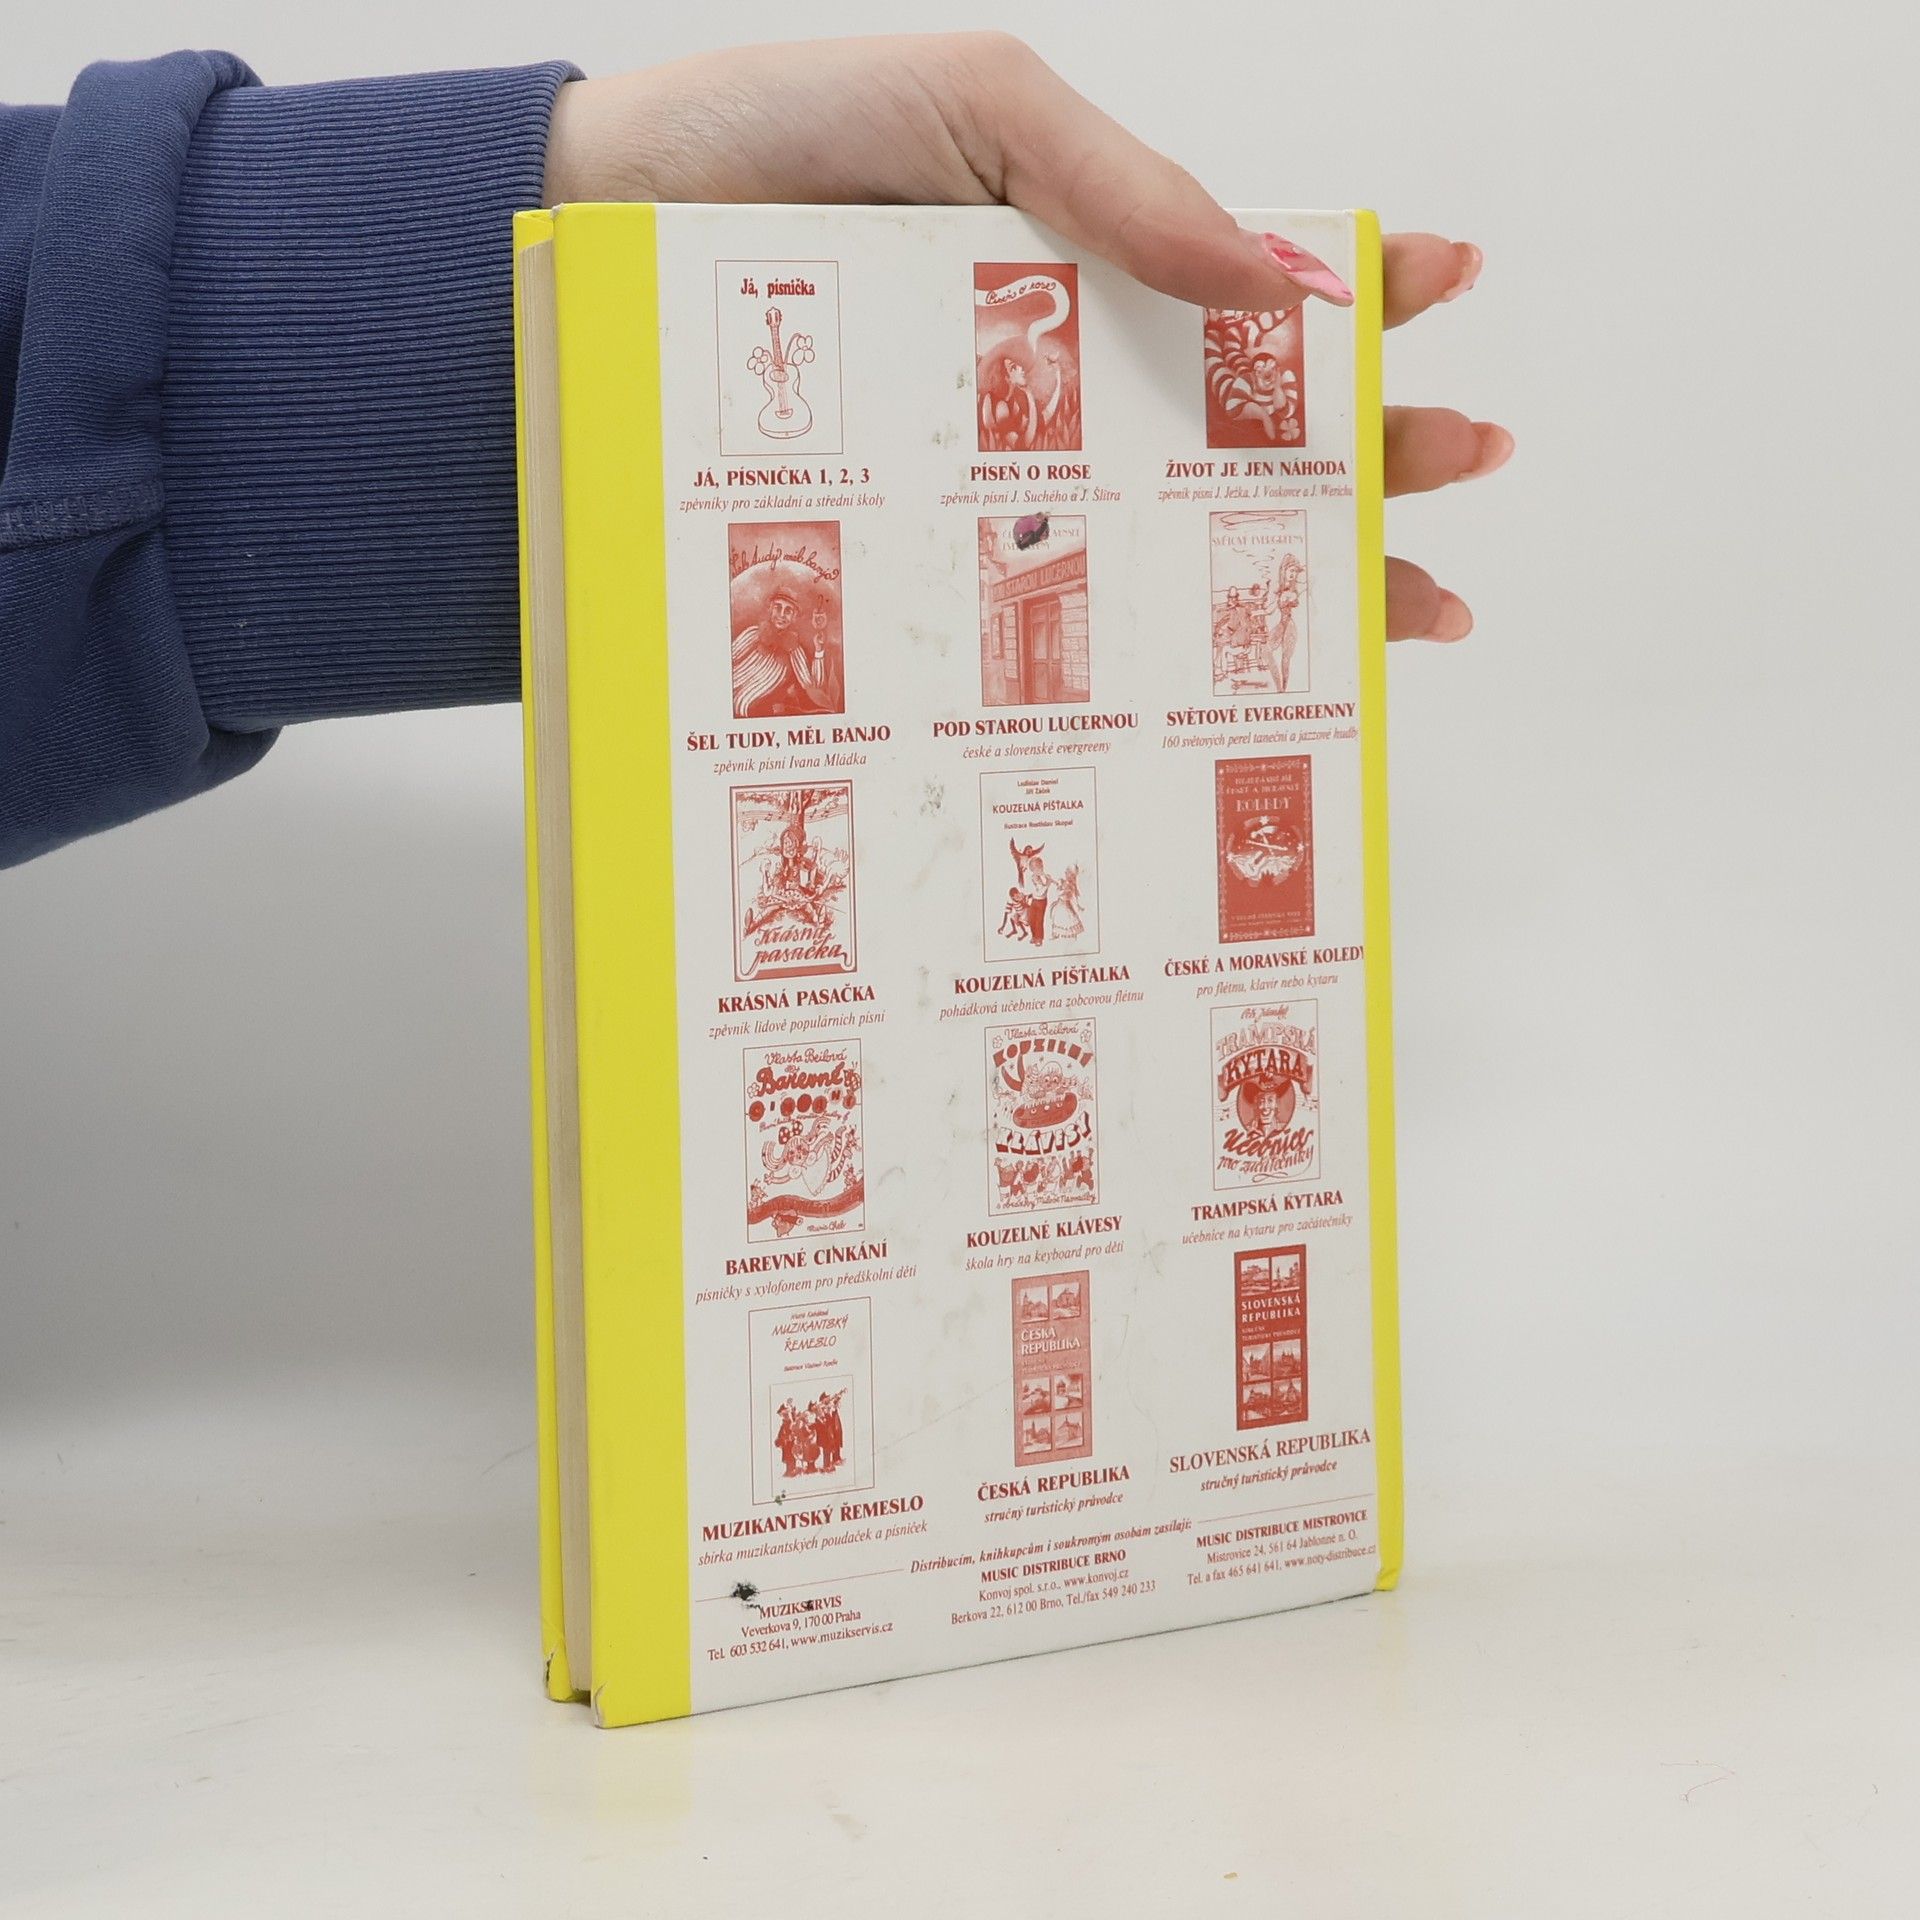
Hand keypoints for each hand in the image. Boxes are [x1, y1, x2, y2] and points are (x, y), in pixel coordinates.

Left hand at [546, 32, 1509, 642]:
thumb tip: (1281, 272)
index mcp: (1080, 265)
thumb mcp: (974, 108)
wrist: (592, 252)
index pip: (1250, 287)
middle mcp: (1055, 387)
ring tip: (1409, 611)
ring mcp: (1000, 482)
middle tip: (1462, 468)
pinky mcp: (933, 561)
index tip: (1451, 297)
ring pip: (1172, 546)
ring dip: (1299, 580)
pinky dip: (1143, 661)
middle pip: (1245, 431)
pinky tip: (1220, 692)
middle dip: (1372, 449)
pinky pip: (1052, 621)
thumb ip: (1127, 185)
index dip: (1360, 293)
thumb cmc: (770, 150)